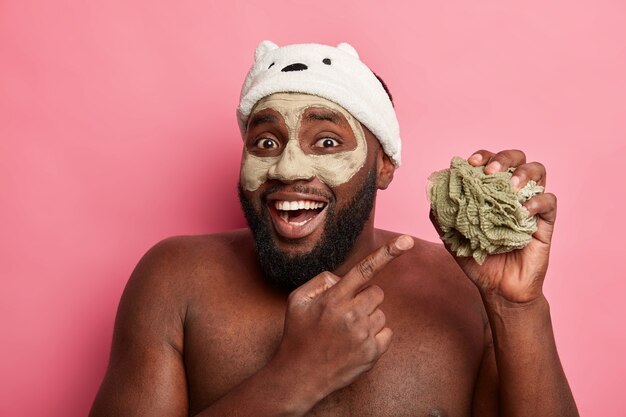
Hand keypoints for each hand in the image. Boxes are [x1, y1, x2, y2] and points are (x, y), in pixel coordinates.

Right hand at [273, 235, 413, 400]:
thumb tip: (342, 279)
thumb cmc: (298, 335)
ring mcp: (364, 335)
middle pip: (377, 292)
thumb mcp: (297, 301)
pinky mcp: (373, 352)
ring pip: (381, 313)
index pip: (364, 269)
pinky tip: (354, 344)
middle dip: (364, 298)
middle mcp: (352, 315)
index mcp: (334, 299)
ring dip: (368, 318)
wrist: (300, 376)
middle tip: (344, 314)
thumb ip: (320, 282)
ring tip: (345, 332)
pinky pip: (386, 332)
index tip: (406, 241)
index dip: (387, 253)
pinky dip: (374, 335)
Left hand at [432, 149, 555, 303]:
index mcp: (492, 192)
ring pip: (538, 171)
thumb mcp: (453, 239)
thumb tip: (432, 195)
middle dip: (504, 158)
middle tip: (490, 171)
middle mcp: (513, 194)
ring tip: (511, 187)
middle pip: (517, 159)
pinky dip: (537, 201)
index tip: (470, 163)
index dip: (482, 156)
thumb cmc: (479, 262)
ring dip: (524, 173)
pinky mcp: (545, 222)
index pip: (491, 162)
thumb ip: (443, 217)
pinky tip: (523, 210)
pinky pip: (549, 202)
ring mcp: (531, 205)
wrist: (499, 290)